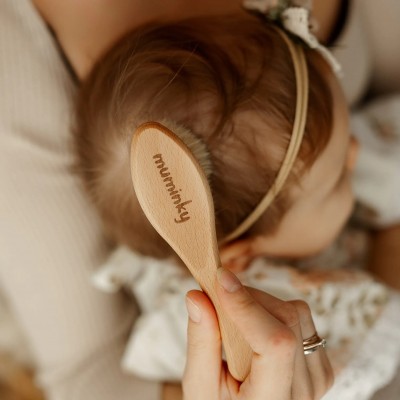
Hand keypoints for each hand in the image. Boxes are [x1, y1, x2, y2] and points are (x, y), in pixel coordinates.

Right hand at [183, 268, 332, 399]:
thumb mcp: (200, 386)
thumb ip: (200, 342)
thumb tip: (196, 295)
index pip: (274, 343)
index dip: (247, 305)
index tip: (221, 279)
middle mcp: (303, 392)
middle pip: (285, 319)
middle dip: (247, 298)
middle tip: (219, 298)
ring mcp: (318, 380)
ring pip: (296, 312)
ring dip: (260, 303)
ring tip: (237, 324)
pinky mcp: (322, 367)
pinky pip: (302, 318)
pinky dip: (274, 311)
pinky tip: (256, 330)